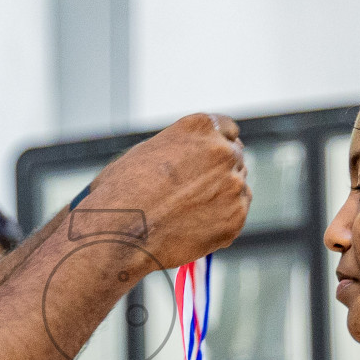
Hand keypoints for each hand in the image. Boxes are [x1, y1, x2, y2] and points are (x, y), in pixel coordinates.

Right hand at [88, 114, 249, 271]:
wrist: (120, 232)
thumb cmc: (122, 192)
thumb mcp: (147, 151)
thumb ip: (179, 149)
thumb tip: (191, 159)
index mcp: (201, 127)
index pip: (227, 129)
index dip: (217, 146)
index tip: (211, 159)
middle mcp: (223, 151)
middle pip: (234, 157)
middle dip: (220, 172)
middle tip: (196, 191)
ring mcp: (233, 185)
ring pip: (238, 187)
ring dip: (222, 197)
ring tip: (188, 213)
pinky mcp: (235, 217)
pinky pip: (236, 216)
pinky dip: (220, 222)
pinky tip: (193, 227)